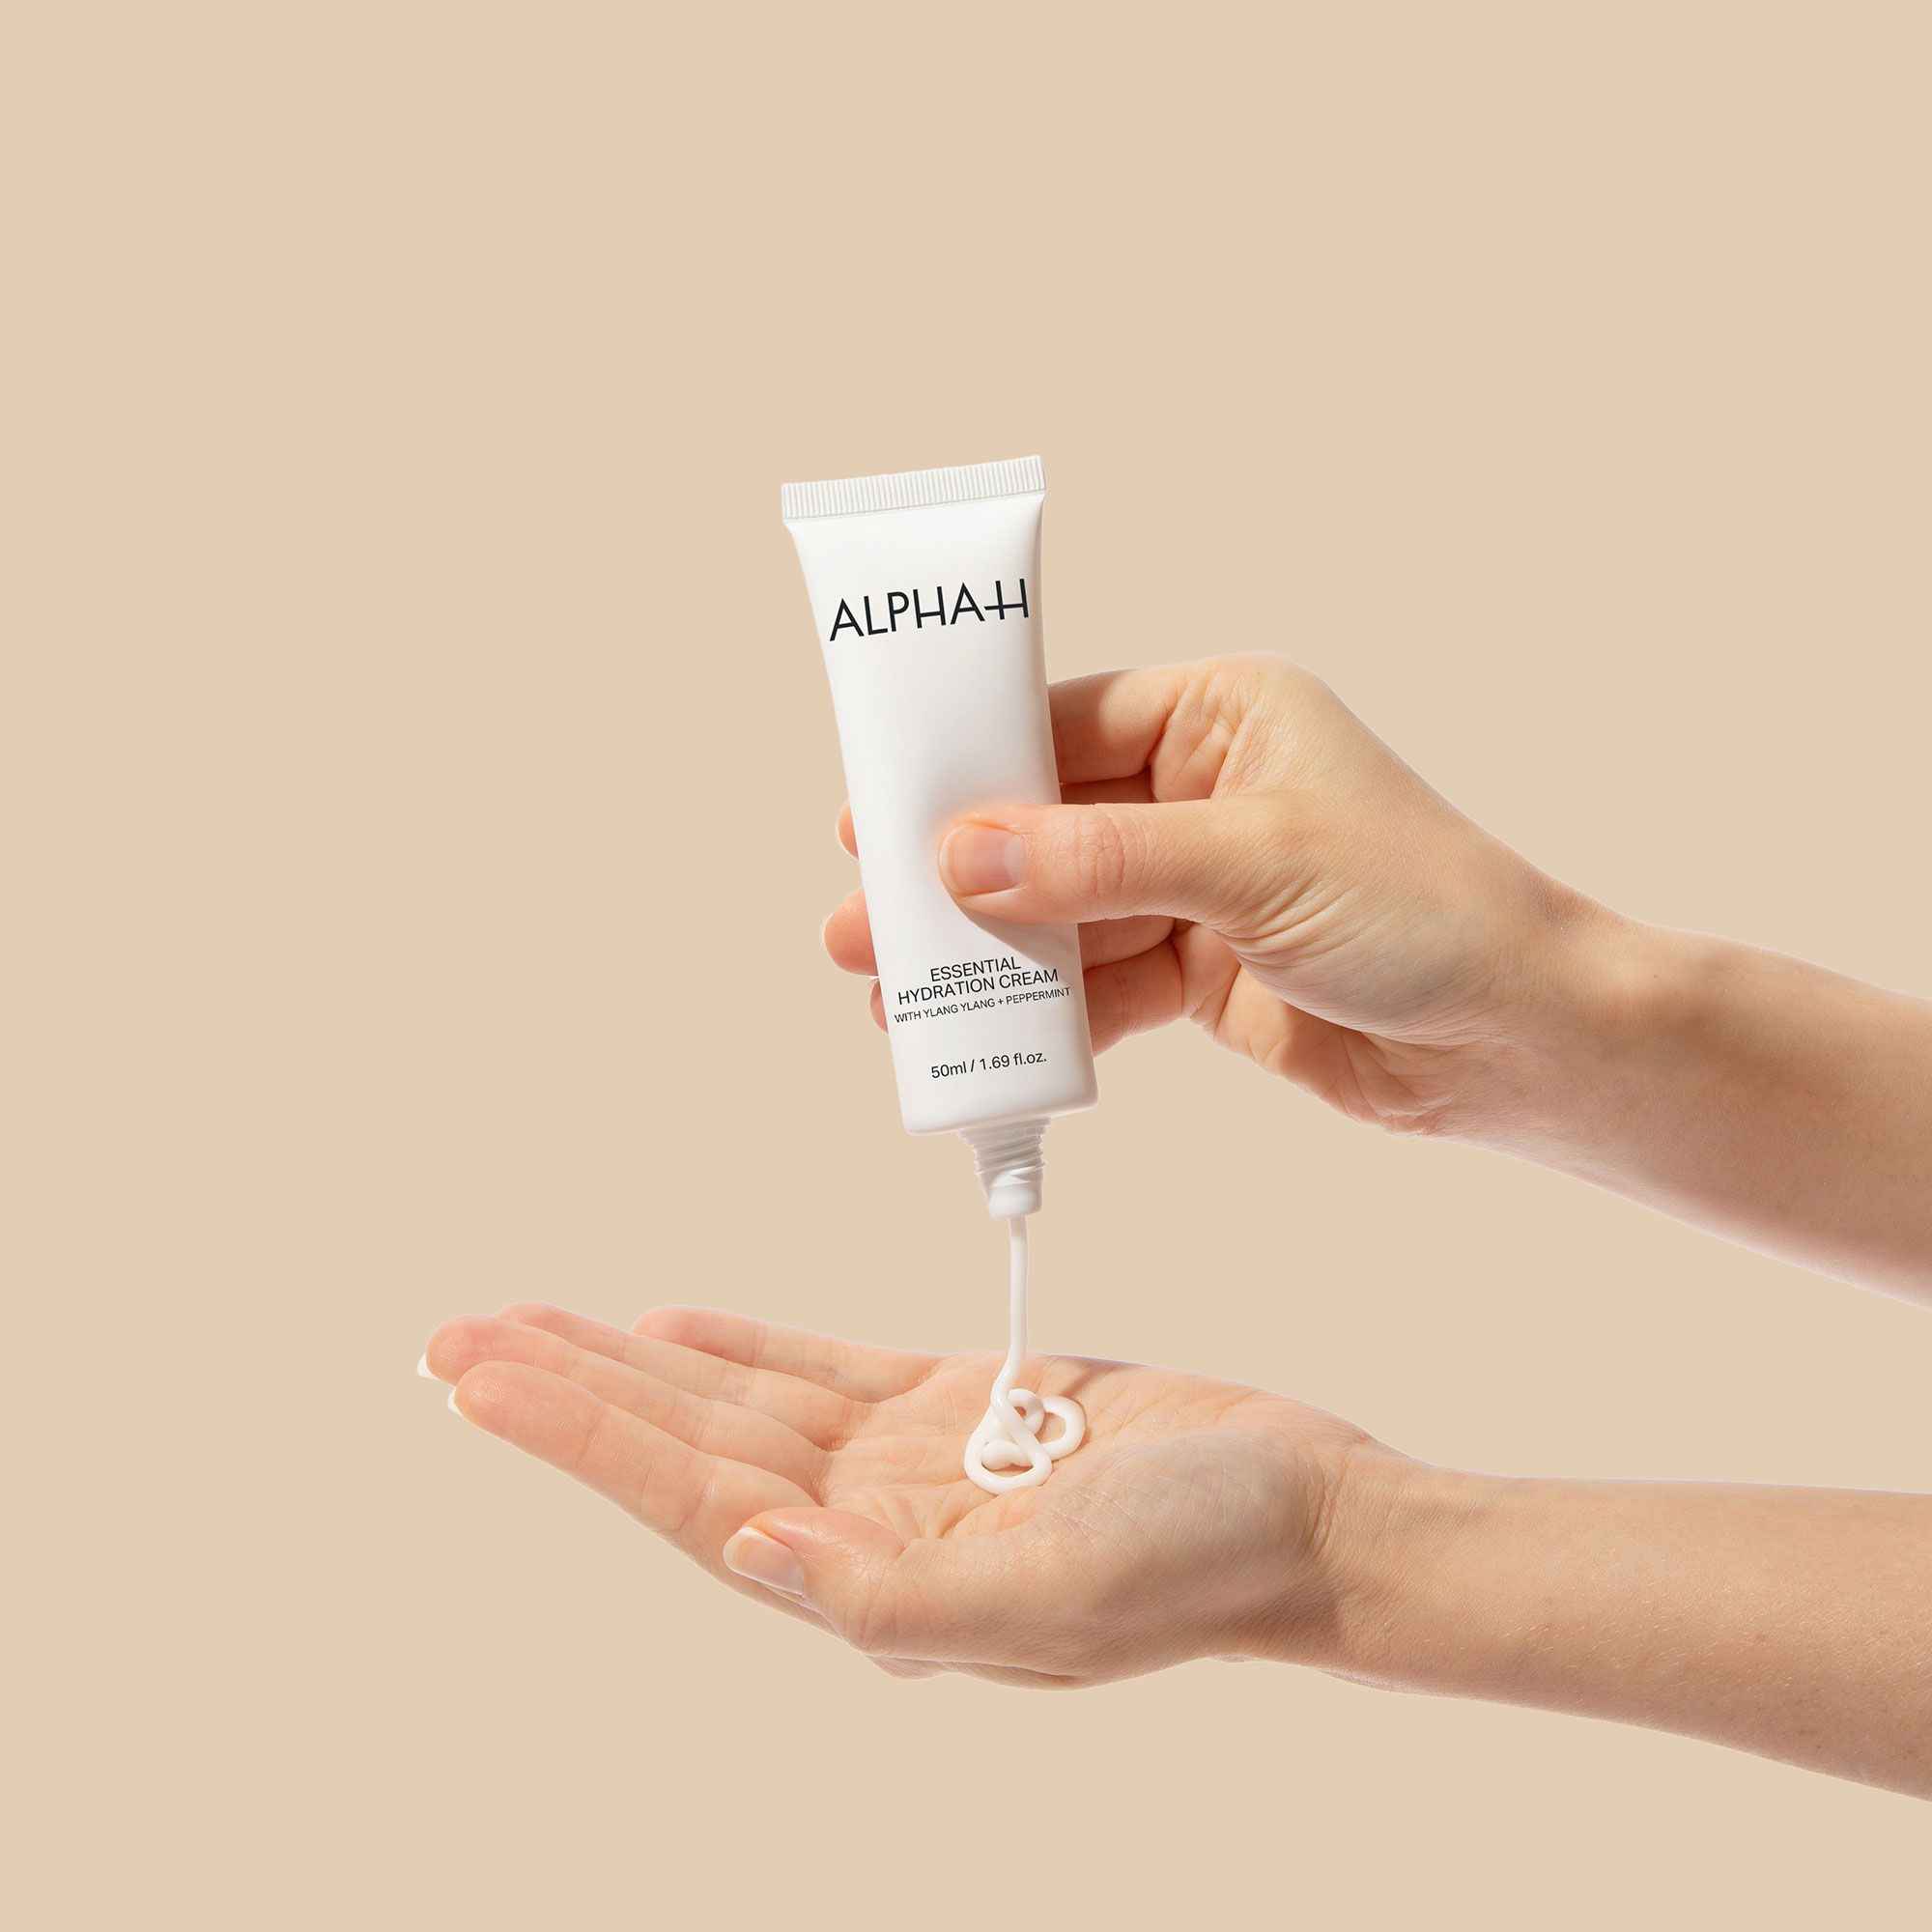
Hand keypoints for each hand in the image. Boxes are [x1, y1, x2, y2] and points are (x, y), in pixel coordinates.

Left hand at [421, 1300, 1381, 1684]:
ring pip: (739, 1403)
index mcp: (878, 1583)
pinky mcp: (959, 1406)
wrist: (1309, 1508)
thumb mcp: (1060, 1593)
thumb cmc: (1208, 1559)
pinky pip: (821, 1372)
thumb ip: (898, 1595)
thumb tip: (753, 1554)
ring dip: (634, 1364)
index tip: (481, 1379)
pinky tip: (672, 1331)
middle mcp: (872, 1528)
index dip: (583, 1441)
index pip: (695, 1501)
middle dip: (571, 1393)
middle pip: (690, 1448)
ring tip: (531, 1324)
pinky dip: (741, 1349)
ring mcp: (912, 1466)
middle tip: (458, 1336)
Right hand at [823, 654, 1609, 1141]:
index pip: (1063, 722)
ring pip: (1060, 909)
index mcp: (1222, 716)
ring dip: (985, 950)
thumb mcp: (1251, 864)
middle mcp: (1201, 790)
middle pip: (1045, 822)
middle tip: (862, 914)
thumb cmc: (1422, 911)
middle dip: (956, 873)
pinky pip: (1096, 982)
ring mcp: (1196, 885)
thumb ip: (1100, 860)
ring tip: (892, 987)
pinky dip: (1042, 1010)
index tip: (878, 801)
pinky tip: (977, 1034)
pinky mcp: (1200, 972)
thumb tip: (962, 857)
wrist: (1517, 1041)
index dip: (966, 764)